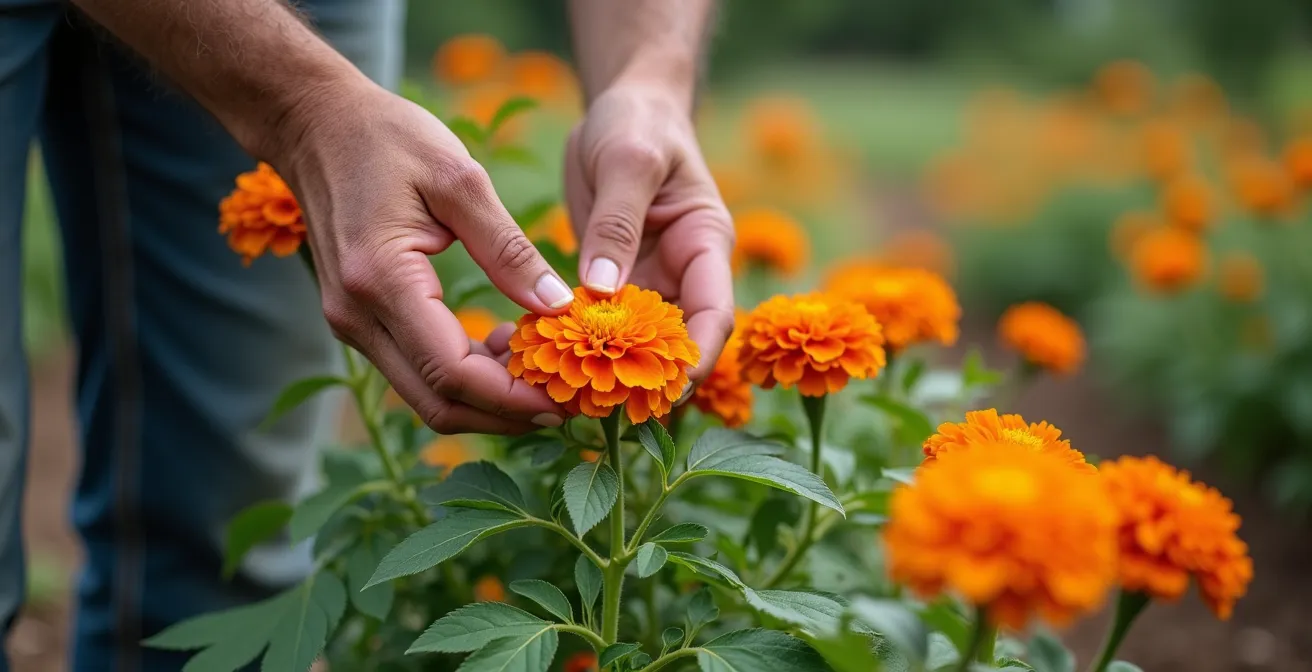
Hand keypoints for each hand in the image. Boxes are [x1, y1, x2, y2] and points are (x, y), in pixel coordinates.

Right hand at [266, 78, 575, 433]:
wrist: (314, 123)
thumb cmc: (388, 137)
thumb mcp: (460, 179)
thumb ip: (508, 249)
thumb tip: (558, 305)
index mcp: (382, 280)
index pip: (453, 372)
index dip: (513, 397)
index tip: (567, 399)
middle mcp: (357, 316)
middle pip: (438, 403)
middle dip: (506, 415)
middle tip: (568, 404)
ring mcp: (351, 323)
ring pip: (426, 395)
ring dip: (486, 399)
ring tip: (545, 374)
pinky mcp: (357, 320)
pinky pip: (415, 370)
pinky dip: (464, 376)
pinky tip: (505, 347)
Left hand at [565, 83, 735, 382]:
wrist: (623, 109)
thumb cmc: (638, 123)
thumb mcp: (628, 161)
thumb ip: (617, 224)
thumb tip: (602, 292)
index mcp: (705, 246)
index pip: (714, 317)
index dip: (697, 361)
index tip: (664, 394)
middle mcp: (681, 275)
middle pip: (671, 345)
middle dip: (638, 382)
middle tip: (590, 408)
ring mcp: (646, 284)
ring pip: (628, 345)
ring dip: (595, 371)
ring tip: (548, 391)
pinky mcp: (609, 286)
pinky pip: (592, 326)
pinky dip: (566, 343)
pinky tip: (526, 355)